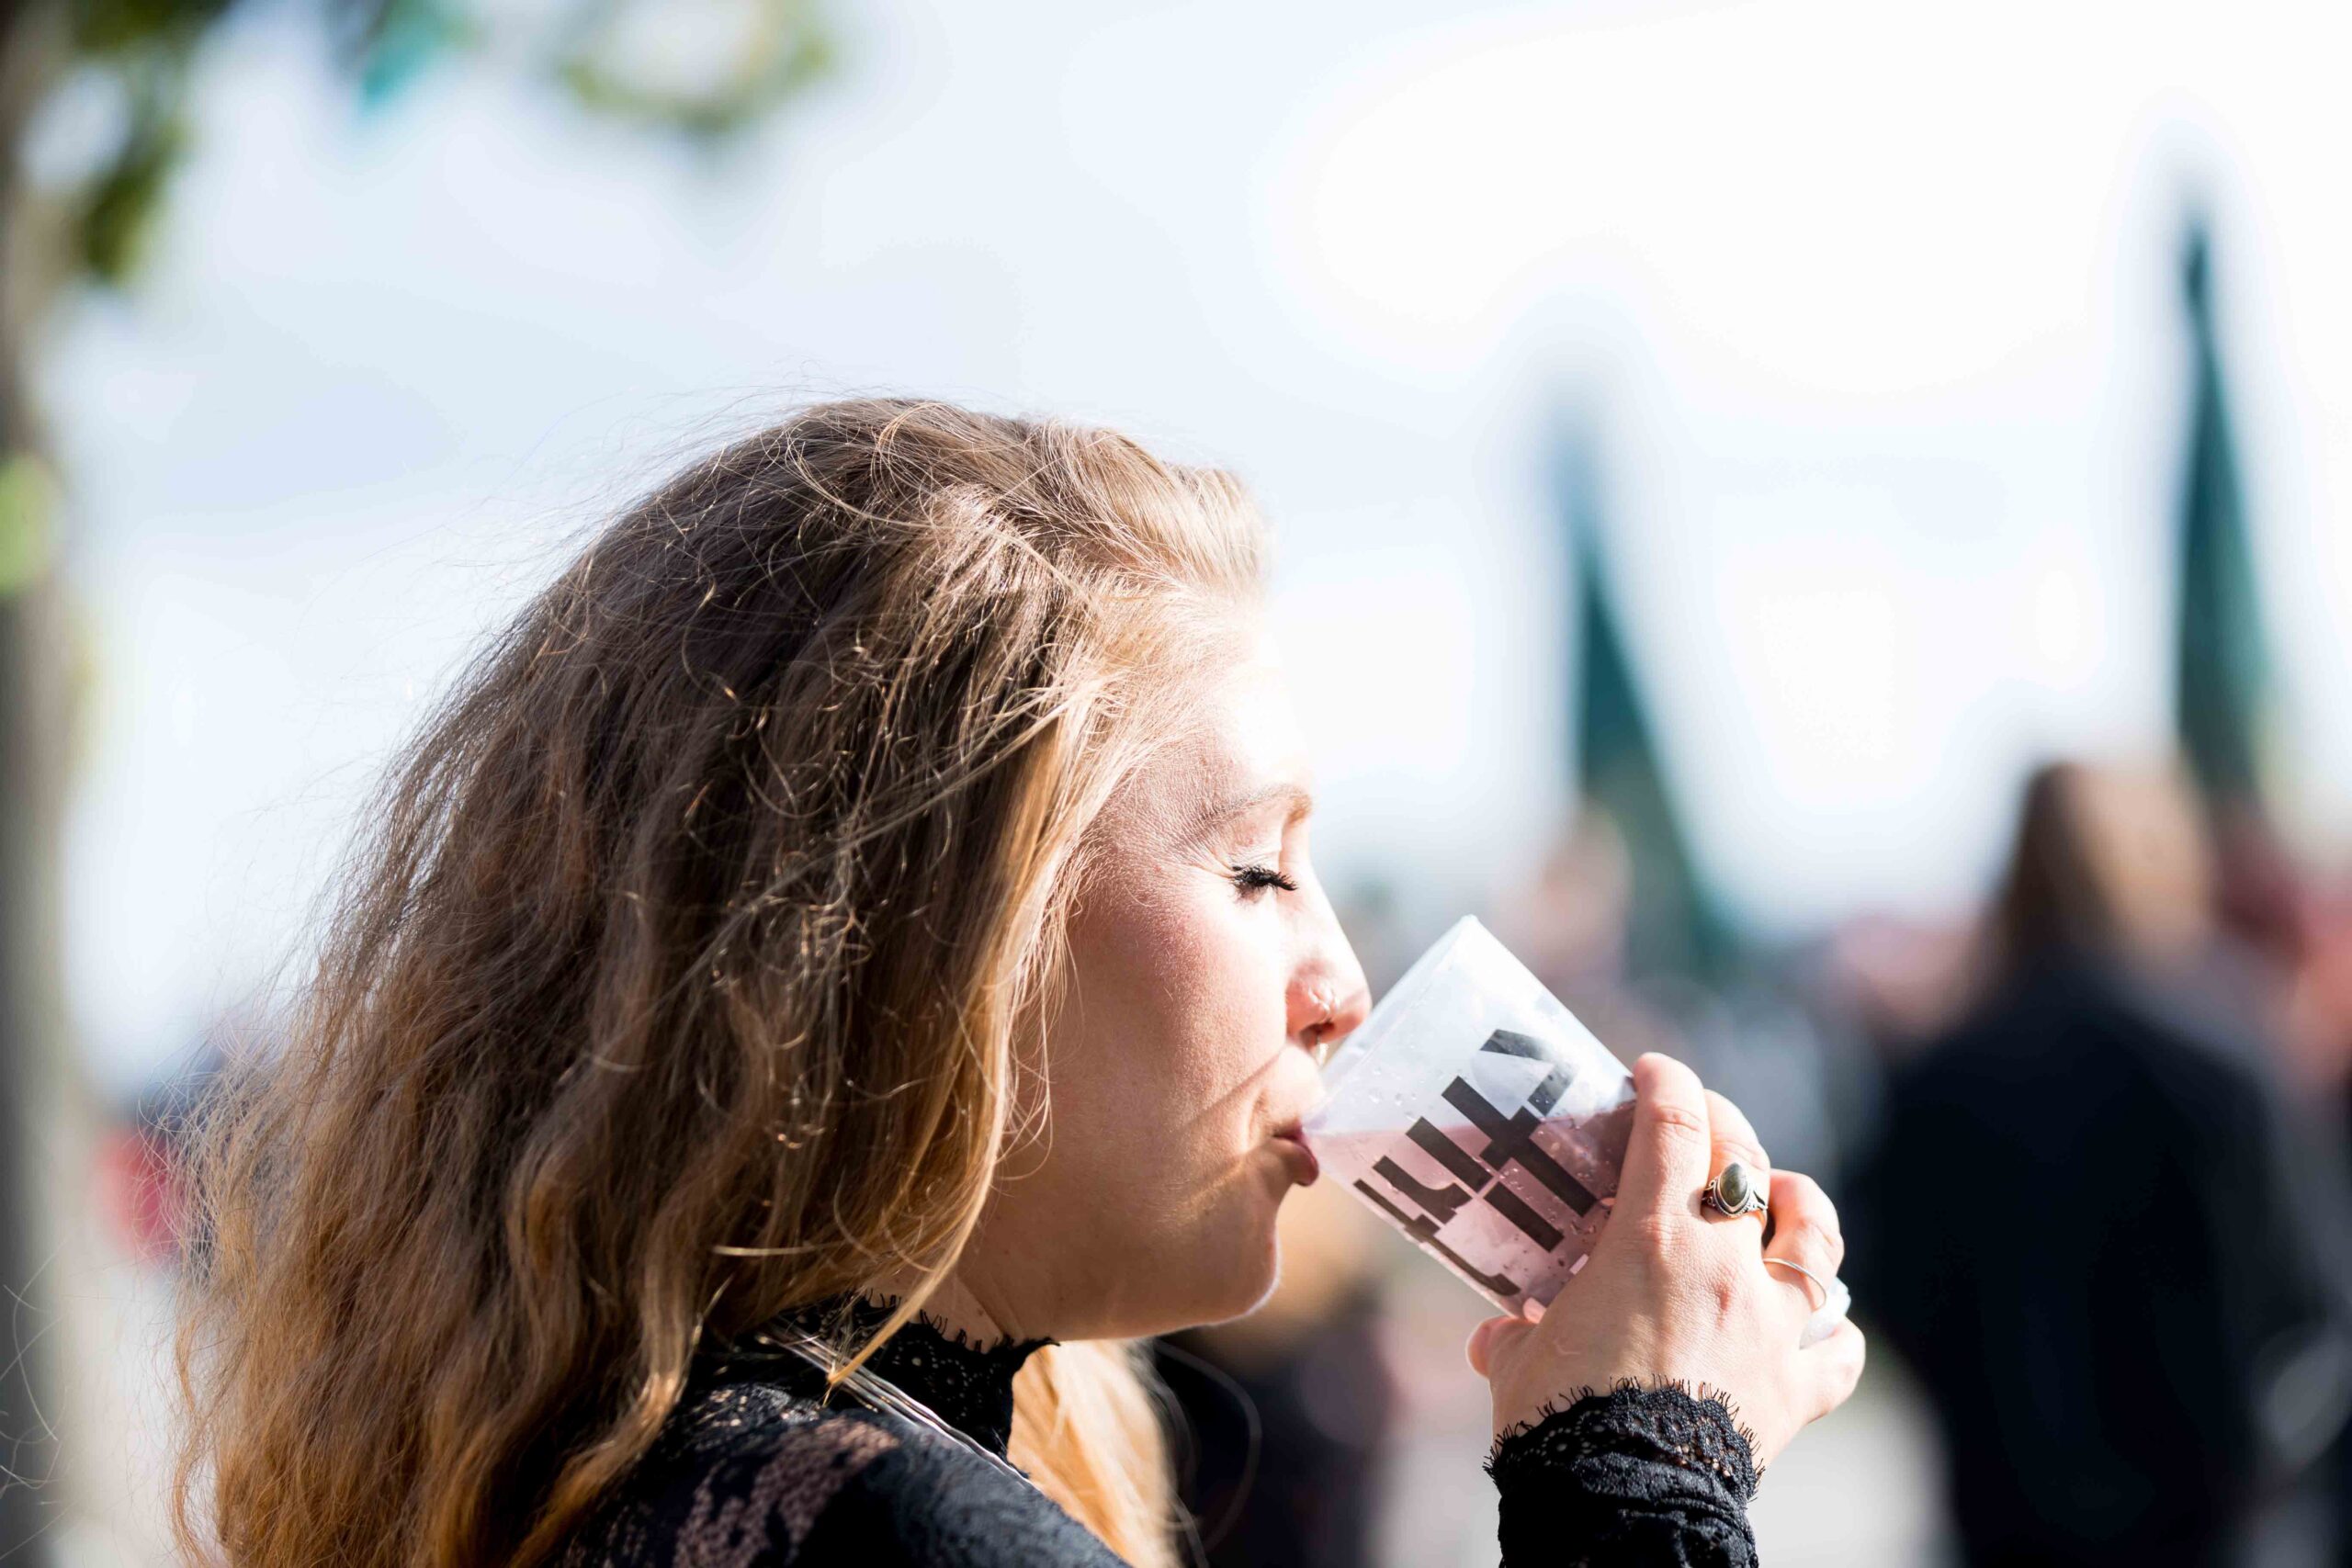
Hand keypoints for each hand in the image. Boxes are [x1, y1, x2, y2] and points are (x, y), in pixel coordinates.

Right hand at [1466, 1053, 1863, 1467]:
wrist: (1618, 1502)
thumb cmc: (1558, 1421)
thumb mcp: (1518, 1360)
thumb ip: (1513, 1333)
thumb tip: (1496, 1334)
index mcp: (1651, 1237)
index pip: (1674, 1121)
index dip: (1667, 1081)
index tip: (1653, 1069)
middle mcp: (1724, 1265)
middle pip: (1745, 1159)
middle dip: (1724, 1124)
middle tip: (1702, 1119)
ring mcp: (1770, 1325)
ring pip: (1817, 1237)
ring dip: (1803, 1205)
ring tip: (1787, 1195)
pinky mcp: (1795, 1388)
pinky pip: (1838, 1351)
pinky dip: (1833, 1333)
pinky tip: (1823, 1327)